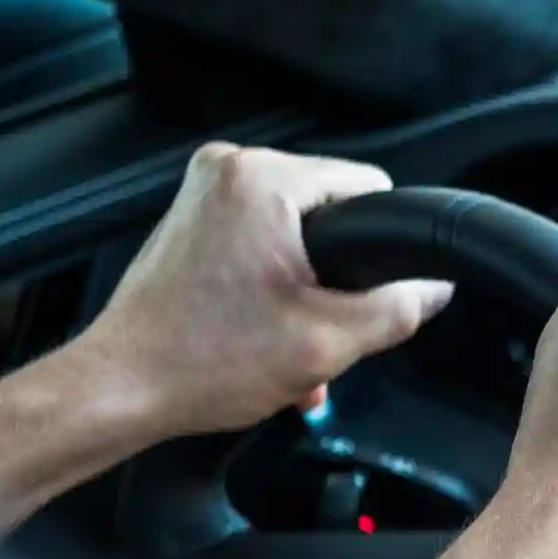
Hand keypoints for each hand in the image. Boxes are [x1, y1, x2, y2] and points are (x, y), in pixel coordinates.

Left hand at [76, 142, 454, 436]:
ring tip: (289, 338)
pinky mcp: (193, 220)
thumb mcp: (330, 342)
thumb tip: (435, 287)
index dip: (384, 247)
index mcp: (262, 181)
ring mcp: (205, 194)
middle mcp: (228, 171)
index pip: (369, 187)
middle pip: (333, 213)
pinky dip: (275, 284)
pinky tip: (269, 333)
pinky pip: (262, 240)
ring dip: (308, 288)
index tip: (364, 292)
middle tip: (319, 326)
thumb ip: (399, 307)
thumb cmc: (201, 361)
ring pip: (299, 232)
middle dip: (340, 276)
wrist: (122, 387)